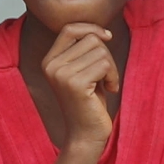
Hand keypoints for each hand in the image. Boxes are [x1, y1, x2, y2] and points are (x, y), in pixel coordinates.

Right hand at [42, 23, 119, 148]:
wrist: (85, 134)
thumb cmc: (88, 102)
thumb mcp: (83, 71)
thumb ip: (84, 51)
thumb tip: (101, 32)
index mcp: (49, 60)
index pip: (70, 28)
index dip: (91, 28)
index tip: (107, 37)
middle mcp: (51, 65)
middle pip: (91, 39)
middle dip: (106, 54)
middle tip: (107, 76)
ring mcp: (61, 74)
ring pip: (101, 51)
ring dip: (111, 68)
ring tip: (107, 84)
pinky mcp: (75, 83)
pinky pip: (105, 65)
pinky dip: (113, 77)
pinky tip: (110, 90)